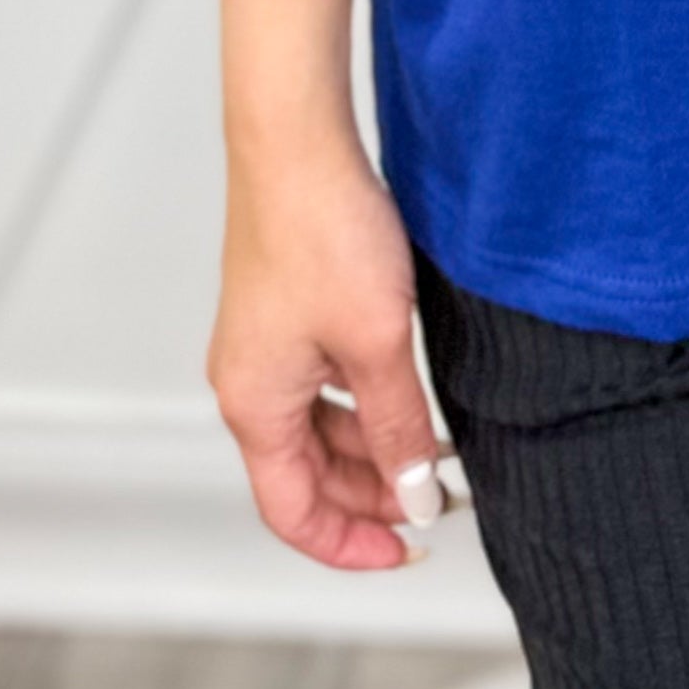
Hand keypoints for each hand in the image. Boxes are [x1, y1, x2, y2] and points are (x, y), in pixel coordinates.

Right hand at [210, 127, 451, 571]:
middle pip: (307, 472)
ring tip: (436, 447)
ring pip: (319, 426)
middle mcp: (249, 382)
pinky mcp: (283, 310)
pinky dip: (364, 400)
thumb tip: (413, 497)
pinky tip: (409, 389)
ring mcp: (264, 345)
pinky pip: (322, 382)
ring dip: (374, 445)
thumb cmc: (322, 230)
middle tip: (438, 497)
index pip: (293, 512)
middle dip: (373, 492)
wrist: (295, 138)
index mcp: (256, 406)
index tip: (406, 550)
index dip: (350, 543)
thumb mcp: (377, 342)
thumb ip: (397, 428)